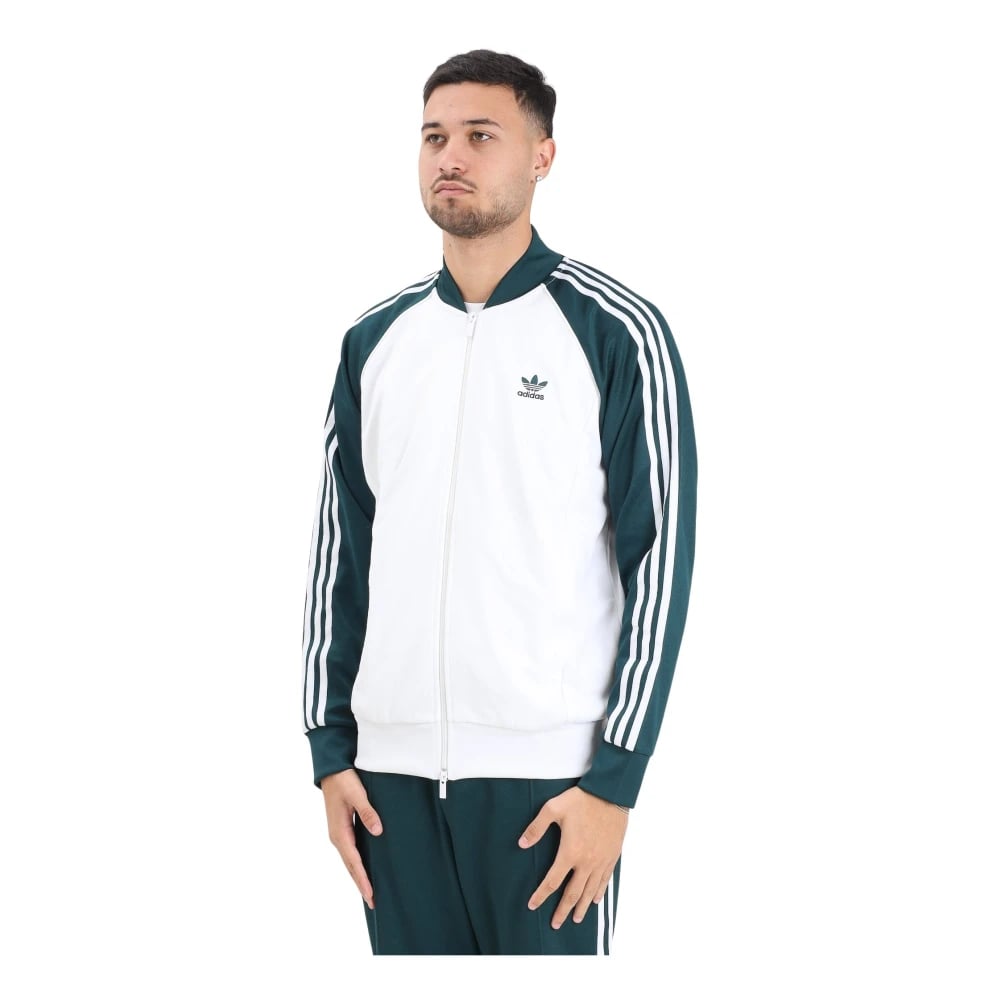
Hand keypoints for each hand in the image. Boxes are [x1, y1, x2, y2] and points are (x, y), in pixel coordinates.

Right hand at [320, 768, 383, 909]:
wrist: (331, 770)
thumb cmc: (344, 781)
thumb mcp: (357, 794)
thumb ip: (368, 812)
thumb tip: (378, 831)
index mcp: (340, 832)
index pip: (354, 862)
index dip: (363, 879)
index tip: (370, 895)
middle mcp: (338, 837)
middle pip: (351, 866)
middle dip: (361, 884)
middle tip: (373, 902)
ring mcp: (339, 834)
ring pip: (350, 861)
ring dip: (359, 876)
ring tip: (369, 891)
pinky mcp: (342, 829)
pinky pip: (351, 852)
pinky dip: (357, 864)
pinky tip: (364, 868)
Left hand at [518, 785, 627, 928]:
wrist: (610, 793)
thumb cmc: (581, 800)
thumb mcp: (553, 809)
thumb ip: (536, 828)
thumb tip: (521, 844)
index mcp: (569, 852)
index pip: (552, 881)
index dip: (541, 895)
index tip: (533, 906)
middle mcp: (586, 862)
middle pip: (572, 893)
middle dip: (563, 910)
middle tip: (556, 924)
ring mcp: (601, 861)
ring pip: (590, 891)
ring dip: (582, 907)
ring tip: (576, 919)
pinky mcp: (612, 856)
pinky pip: (605, 880)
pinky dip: (599, 893)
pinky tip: (596, 900)